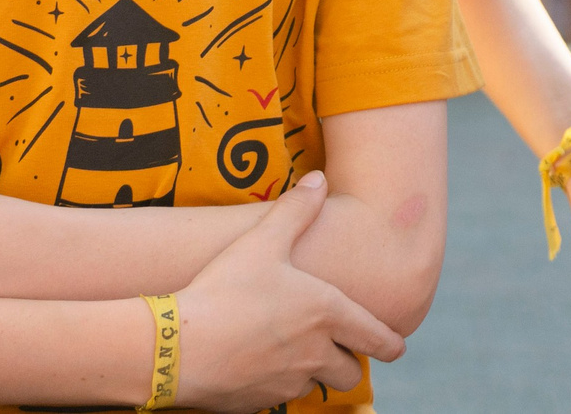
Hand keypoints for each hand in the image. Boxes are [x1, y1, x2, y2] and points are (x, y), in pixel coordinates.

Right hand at [172, 172, 404, 412]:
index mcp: (328, 314)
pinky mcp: (257, 404)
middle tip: (339, 350)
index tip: (397, 348)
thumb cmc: (224, 290)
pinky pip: (278, 399)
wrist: (174, 347)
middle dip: (348, 362)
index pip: (377, 339)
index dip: (391, 344)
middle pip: (349, 371)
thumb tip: (318, 179)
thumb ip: (295, 210)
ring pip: (313, 387)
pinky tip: (256, 367)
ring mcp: (287, 384)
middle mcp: (316, 354)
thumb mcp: (262, 242)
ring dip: (310, 374)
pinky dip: (276, 386)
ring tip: (293, 355)